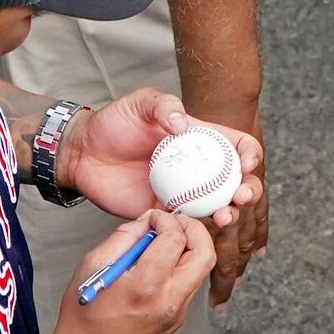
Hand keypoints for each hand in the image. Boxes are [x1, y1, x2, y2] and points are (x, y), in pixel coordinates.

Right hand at [50, 209, 214, 333]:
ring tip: (166, 244)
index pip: (175, 239)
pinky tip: (161, 266)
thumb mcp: (93, 265)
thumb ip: (124, 237)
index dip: (167, 220)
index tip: (155, 218)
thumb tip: (148, 221)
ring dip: (190, 250)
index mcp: (144, 286)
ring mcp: (177, 314)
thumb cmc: (83, 313)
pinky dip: (182, 269)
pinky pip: (190, 287)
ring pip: (202, 271)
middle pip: (205, 254)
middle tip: (175, 224)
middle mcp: (168, 301)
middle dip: (195, 231)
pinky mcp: (178, 321)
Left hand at [61, 92, 264, 307]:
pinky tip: (194, 227)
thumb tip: (183, 124)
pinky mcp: (168, 214)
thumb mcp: (139, 103)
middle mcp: (200, 169)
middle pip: (237, 182)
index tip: (246, 162)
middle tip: (241, 196)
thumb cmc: (112, 124)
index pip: (238, 147)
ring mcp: (186, 194)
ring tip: (223, 217)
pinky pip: (189, 226)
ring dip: (230, 215)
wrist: (83, 155)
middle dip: (250, 191)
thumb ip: (163, 106)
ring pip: (220, 208)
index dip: (251, 154)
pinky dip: (197, 230)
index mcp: (202, 140)